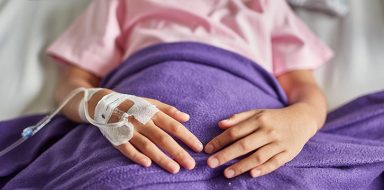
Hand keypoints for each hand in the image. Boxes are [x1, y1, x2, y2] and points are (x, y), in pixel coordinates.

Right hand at [88, 89, 202, 173]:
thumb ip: (169, 110)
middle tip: (191, 165)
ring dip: (161, 158)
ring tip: (175, 169)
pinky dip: (136, 156)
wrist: (104, 104)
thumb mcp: (151, 103)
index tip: (199, 148)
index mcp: (153, 113)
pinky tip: (147, 164)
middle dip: (178, 152)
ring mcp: (130, 130)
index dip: (187, 137)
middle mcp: (142, 122)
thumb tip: (187, 117)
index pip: (174, 126)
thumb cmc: (133, 105)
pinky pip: (127, 149)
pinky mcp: (118, 138)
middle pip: (163, 138)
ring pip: (148, 146)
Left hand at [204, 103, 318, 177]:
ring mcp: (279, 143)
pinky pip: (275, 163)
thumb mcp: (257, 112)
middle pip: (244, 145)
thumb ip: (238, 118)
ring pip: (258, 156)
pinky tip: (251, 174)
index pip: (235, 131)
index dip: (220, 141)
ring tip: (226, 173)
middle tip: (210, 163)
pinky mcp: (289, 153)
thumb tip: (220, 124)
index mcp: (259, 119)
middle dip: (226, 155)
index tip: (207, 149)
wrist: (303, 119)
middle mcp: (268, 131)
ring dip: (241, 165)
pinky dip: (263, 169)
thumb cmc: (274, 117)